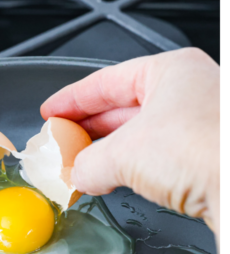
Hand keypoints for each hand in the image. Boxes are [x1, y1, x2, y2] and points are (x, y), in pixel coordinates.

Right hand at [40, 48, 218, 240]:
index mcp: (171, 70)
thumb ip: (86, 164)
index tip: (51, 113)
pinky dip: (128, 170)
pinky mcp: (202, 157)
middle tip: (60, 145)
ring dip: (106, 154)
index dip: (71, 99)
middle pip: (123, 108)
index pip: (107, 81)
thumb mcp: (121, 154)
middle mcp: (189, 91)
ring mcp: (198, 123)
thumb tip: (75, 174)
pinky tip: (111, 182)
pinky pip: (154, 159)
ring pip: (139, 135)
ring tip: (80, 169)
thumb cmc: (202, 148)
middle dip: (87, 129)